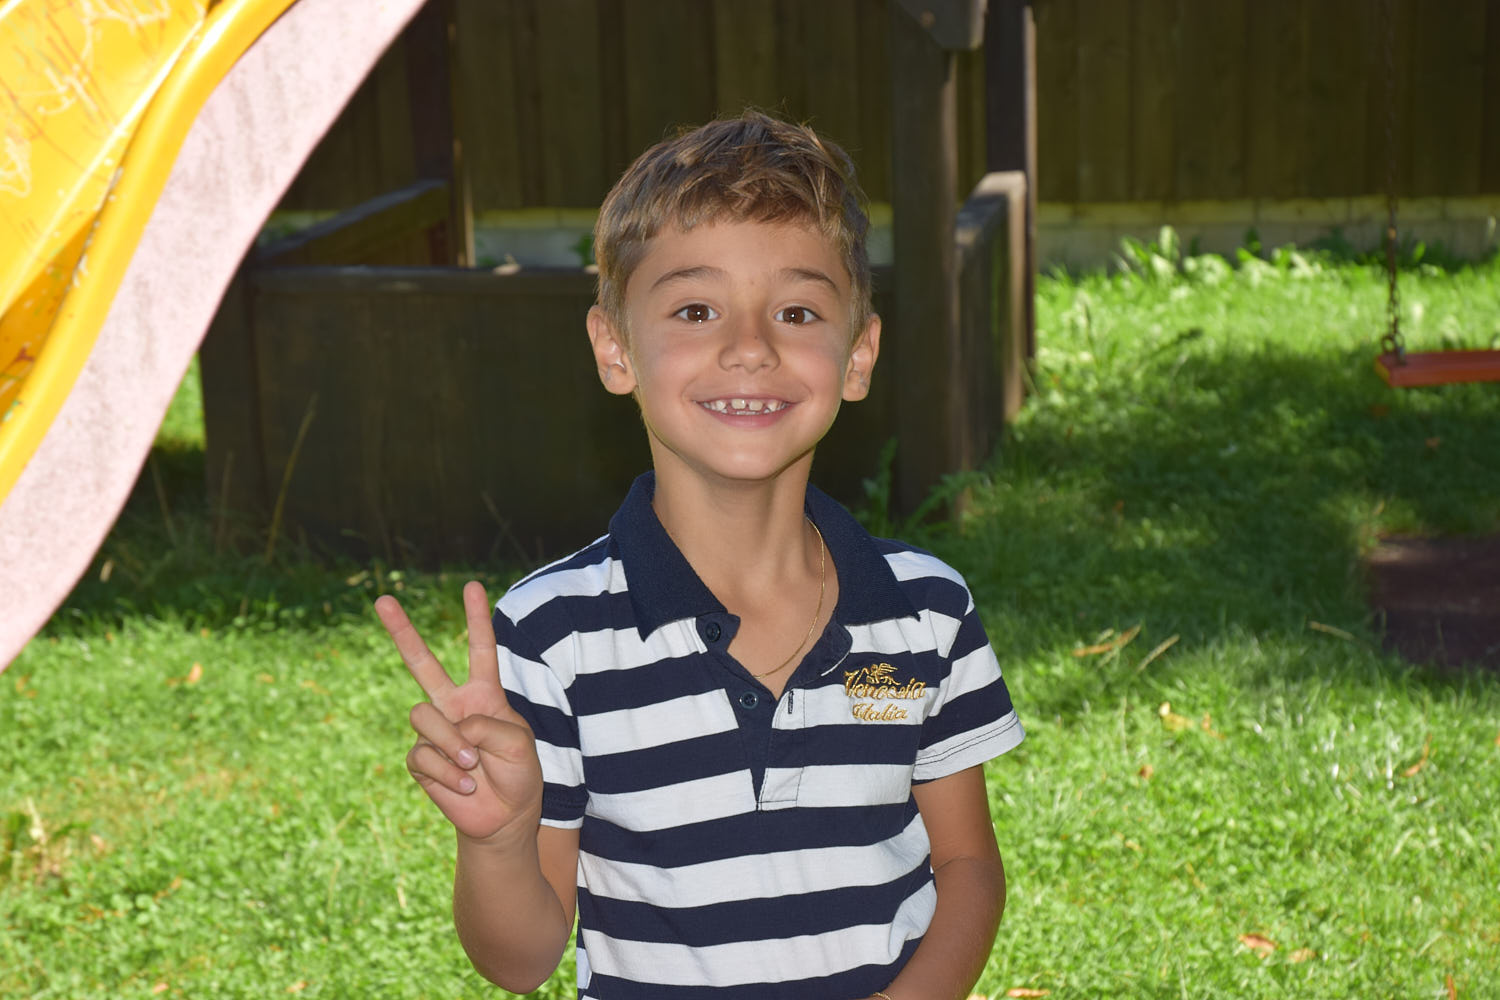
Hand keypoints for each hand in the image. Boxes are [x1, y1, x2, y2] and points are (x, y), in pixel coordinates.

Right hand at [375, 581, 542, 847]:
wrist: (504, 818)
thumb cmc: (518, 776)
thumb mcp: (519, 743)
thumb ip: (488, 725)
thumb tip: (450, 728)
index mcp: (485, 695)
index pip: (480, 650)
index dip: (476, 618)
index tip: (472, 585)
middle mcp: (454, 706)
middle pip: (422, 663)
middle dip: (401, 631)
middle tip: (383, 599)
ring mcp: (434, 732)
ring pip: (422, 716)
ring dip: (450, 743)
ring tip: (472, 764)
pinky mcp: (420, 760)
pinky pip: (422, 755)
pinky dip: (447, 772)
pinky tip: (464, 784)